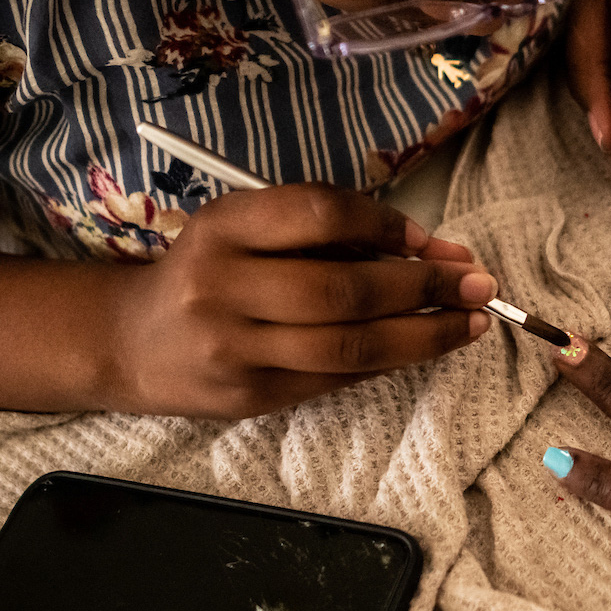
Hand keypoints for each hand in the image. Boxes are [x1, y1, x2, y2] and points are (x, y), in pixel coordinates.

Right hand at [101, 184, 494, 416]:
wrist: (132, 342)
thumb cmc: (208, 271)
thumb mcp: (246, 229)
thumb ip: (324, 231)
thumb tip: (431, 249)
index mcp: (223, 228)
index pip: (320, 214)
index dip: (386, 223)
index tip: (430, 240)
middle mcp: (222, 287)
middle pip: (344, 288)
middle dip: (424, 287)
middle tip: (478, 283)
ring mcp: (235, 349)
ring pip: (349, 346)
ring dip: (424, 336)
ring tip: (472, 324)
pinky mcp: (250, 396)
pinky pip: (336, 378)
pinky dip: (388, 362)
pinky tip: (423, 348)